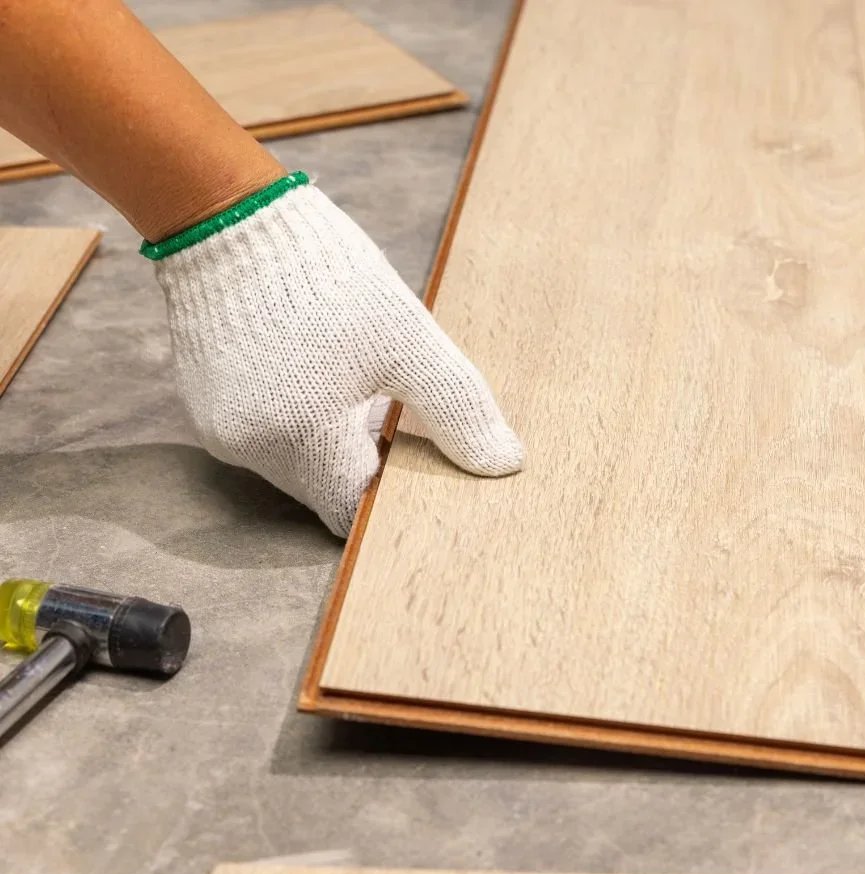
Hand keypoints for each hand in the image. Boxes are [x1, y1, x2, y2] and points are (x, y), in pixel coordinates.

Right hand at [149, 174, 523, 535]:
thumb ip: (457, 407)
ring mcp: (219, 429)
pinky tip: (313, 373)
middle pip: (323, 487)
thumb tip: (503, 462)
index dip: (390, 492)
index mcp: (301, 442)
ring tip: (351, 385)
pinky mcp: (203, 404)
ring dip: (328, 439)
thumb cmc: (324, 275)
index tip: (414, 460)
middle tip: (391, 415)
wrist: (226, 215)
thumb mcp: (407, 339)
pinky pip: (262, 433)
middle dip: (361, 461)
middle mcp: (250, 450)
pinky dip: (294, 418)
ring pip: (293, 462)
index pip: (354, 510)